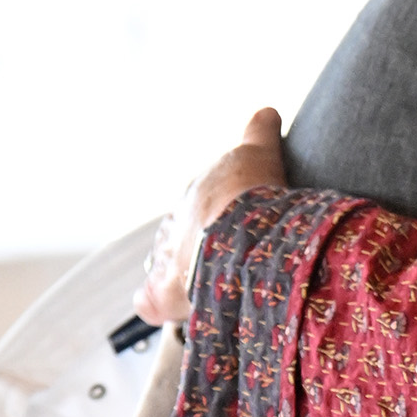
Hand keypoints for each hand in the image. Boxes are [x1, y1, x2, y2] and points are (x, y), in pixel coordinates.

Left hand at [135, 106, 286, 326]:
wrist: (240, 233)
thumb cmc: (251, 194)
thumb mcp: (258, 152)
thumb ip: (260, 131)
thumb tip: (267, 111)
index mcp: (197, 195)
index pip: (195, 202)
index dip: (209, 213)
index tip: (220, 221)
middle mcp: (177, 224)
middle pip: (176, 233)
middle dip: (190, 243)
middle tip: (213, 256)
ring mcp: (168, 258)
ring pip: (162, 263)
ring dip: (176, 272)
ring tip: (195, 284)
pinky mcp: (164, 292)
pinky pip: (149, 300)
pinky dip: (153, 302)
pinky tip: (158, 305)